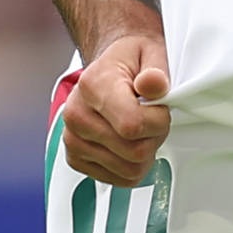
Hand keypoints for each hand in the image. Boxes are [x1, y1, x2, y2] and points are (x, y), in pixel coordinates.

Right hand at [64, 25, 172, 185]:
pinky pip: (119, 179)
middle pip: (133, 152)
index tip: (159, 106)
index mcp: (92, 86)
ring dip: (145, 152)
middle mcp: (76, 115)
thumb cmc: (130, 61)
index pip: (132, 126)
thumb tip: (153, 84)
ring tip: (140, 127)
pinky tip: (129, 142)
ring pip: (129, 170)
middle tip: (151, 116)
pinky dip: (133, 165)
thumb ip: (156, 71)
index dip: (158, 121)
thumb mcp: (151, 53)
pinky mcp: (76, 159)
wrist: (109, 67)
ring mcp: (73, 139)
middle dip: (154, 137)